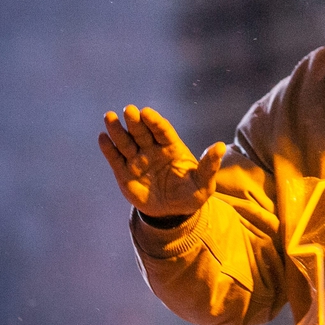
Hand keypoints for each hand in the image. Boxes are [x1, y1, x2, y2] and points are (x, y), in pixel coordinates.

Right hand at [97, 105, 225, 218]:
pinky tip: (103, 138)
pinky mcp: (124, 173)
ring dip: (118, 130)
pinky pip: (115, 158)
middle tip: (129, 110)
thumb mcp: (203, 183)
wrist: (172, 213)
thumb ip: (209, 165)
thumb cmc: (191, 194)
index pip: (162, 130)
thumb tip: (221, 146)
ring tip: (110, 117)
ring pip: (126, 142)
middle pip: (142, 132)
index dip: (155, 121)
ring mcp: (137, 160)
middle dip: (135, 121)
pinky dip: (108, 148)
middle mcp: (153, 150)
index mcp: (172, 148)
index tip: (146, 112)